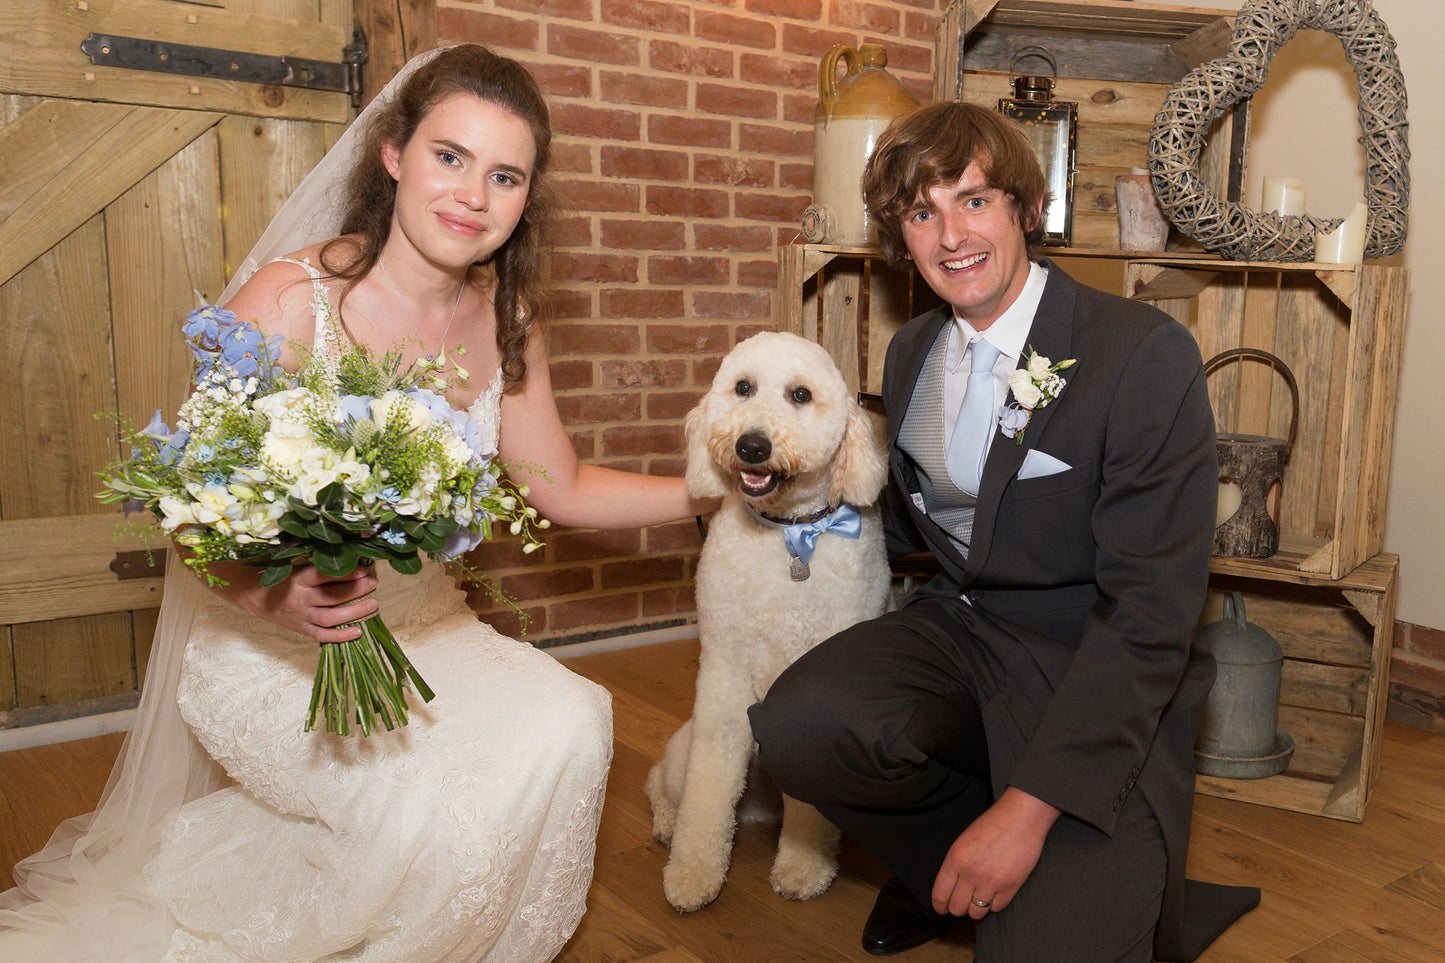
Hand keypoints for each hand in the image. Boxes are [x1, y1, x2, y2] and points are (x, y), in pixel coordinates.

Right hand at [211, 560, 378, 642]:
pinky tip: (358, 632)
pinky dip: (340, 636)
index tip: (364, 568)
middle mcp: (299, 599)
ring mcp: (300, 616)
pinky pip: (321, 635)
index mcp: (297, 579)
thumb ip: (315, 563)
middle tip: (373, 583)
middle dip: (355, 590)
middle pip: (331, 597)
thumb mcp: (292, 564)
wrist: (254, 596)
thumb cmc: (278, 576)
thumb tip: (345, 554)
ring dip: (354, 612)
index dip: (346, 573)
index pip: (324, 576)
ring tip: (373, 604)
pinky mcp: (300, 629)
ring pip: (330, 617)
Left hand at [931, 786, 1059, 919]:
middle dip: (958, 907)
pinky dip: (995, 903)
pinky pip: (996, 908)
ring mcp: (991, 882)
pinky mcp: (1010, 887)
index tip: (942, 908)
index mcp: (955, 859)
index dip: (940, 905)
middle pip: (957, 908)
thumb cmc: (992, 825)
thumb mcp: (963, 841)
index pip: (940, 895)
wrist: (1020, 818)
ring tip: (980, 898)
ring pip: (976, 913)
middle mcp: (970, 873)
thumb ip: (955, 864)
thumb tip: (950, 887)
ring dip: (977, 908)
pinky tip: (996, 892)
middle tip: (963, 902)